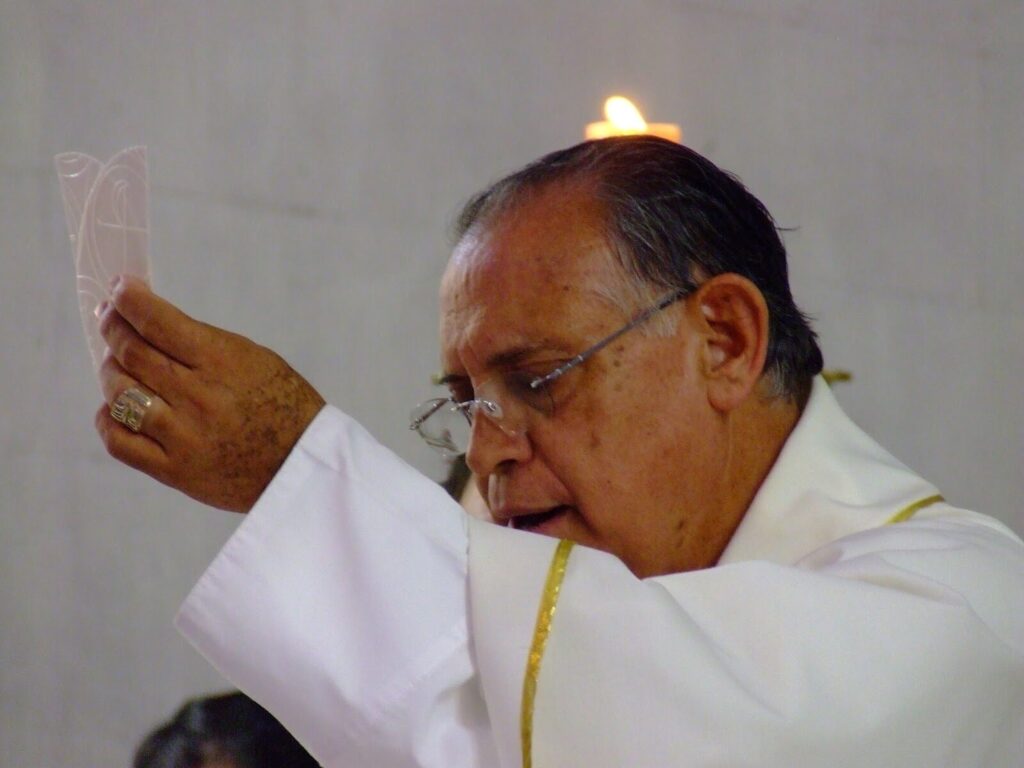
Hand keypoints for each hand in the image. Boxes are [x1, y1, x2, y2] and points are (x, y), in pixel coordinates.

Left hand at [95, 276, 325, 511]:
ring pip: (119, 394)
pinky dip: (108, 418)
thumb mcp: (255, 359)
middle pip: (132, 353)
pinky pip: (119, 442)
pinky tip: (117, 407)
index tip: (120, 288)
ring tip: (116, 362)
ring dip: (110, 370)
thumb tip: (152, 324)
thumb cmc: (284, 405)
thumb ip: (203, 344)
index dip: (129, 300)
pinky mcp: (174, 470)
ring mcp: (183, 436)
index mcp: (223, 363)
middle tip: (109, 317)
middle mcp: (198, 398)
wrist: (303, 465)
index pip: (158, 322)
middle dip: (112, 327)